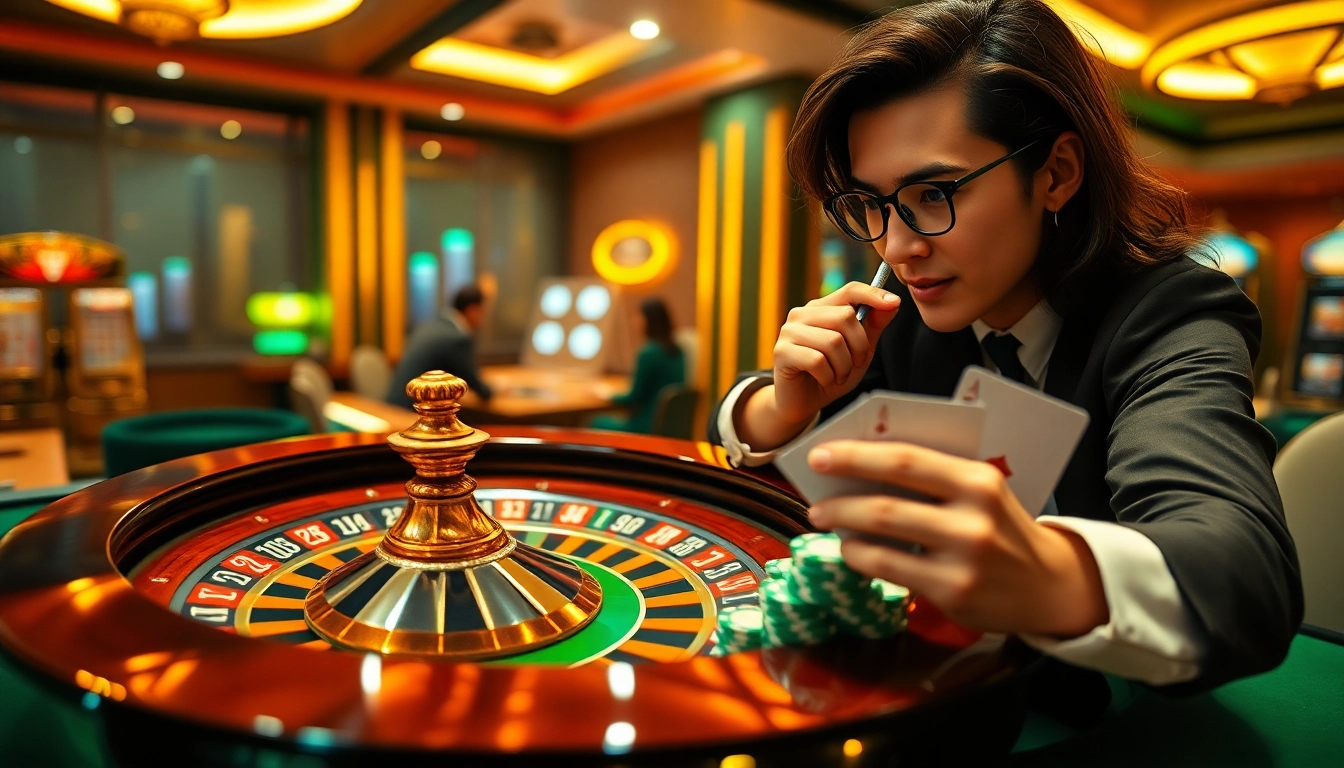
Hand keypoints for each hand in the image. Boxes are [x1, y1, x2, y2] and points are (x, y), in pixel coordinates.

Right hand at [772, 282, 900, 424]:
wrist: (802, 402)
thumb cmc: (831, 373)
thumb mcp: (859, 350)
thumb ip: (873, 325)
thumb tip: (893, 301)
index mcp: (821, 309)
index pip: (850, 291)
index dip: (872, 295)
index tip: (894, 302)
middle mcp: (802, 314)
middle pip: (845, 316)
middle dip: (859, 346)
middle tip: (854, 364)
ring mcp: (790, 331)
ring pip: (833, 341)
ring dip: (843, 366)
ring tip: (838, 375)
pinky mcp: (782, 351)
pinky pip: (817, 361)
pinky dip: (828, 376)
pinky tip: (824, 380)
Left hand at [806, 440, 1107, 637]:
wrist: (1048, 584)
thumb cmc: (1000, 527)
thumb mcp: (978, 491)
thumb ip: (932, 478)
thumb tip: (859, 467)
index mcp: (978, 478)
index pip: (904, 459)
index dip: (855, 456)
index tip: (819, 454)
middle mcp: (973, 517)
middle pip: (886, 501)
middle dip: (839, 498)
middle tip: (812, 498)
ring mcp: (963, 558)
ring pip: (883, 537)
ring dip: (843, 526)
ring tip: (823, 518)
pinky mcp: (954, 592)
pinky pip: (890, 570)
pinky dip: (861, 557)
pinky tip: (850, 550)